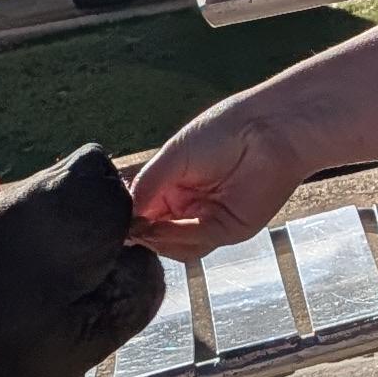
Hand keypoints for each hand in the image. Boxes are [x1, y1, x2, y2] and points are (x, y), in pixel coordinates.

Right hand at [128, 95, 307, 256]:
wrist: (267, 130)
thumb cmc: (224, 131)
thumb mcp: (173, 156)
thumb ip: (147, 186)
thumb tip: (125, 217)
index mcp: (174, 187)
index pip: (144, 213)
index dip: (128, 220)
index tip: (110, 223)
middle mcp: (191, 208)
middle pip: (157, 235)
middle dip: (141, 233)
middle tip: (126, 228)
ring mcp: (210, 221)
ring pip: (175, 246)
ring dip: (158, 238)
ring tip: (145, 226)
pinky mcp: (230, 231)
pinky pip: (198, 242)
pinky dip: (177, 237)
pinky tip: (164, 228)